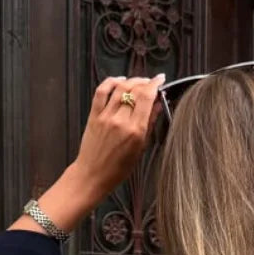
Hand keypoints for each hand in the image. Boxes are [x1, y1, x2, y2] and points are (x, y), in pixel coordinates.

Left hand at [72, 73, 164, 206]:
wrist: (92, 175)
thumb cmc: (118, 169)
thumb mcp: (140, 150)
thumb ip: (148, 126)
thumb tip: (157, 106)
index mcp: (135, 131)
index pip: (146, 98)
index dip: (155, 84)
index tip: (161, 79)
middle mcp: (120, 120)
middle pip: (135, 90)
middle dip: (145, 82)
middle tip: (152, 82)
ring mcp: (106, 116)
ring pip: (120, 87)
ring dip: (132, 80)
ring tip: (139, 81)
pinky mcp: (94, 115)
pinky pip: (101, 91)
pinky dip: (111, 81)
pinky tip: (120, 80)